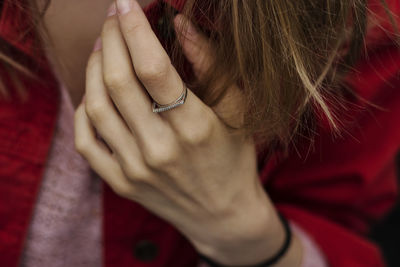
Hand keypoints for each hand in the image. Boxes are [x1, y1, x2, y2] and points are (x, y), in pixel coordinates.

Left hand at [74, 0, 290, 264]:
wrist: (222, 214)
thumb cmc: (234, 158)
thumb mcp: (238, 110)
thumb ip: (211, 65)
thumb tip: (180, 23)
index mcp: (195, 128)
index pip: (152, 68)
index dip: (134, 29)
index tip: (126, 4)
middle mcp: (161, 149)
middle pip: (119, 81)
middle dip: (110, 39)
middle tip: (113, 20)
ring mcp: (136, 169)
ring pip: (96, 106)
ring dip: (93, 68)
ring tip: (101, 48)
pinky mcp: (121, 183)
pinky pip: (86, 141)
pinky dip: (83, 110)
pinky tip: (94, 92)